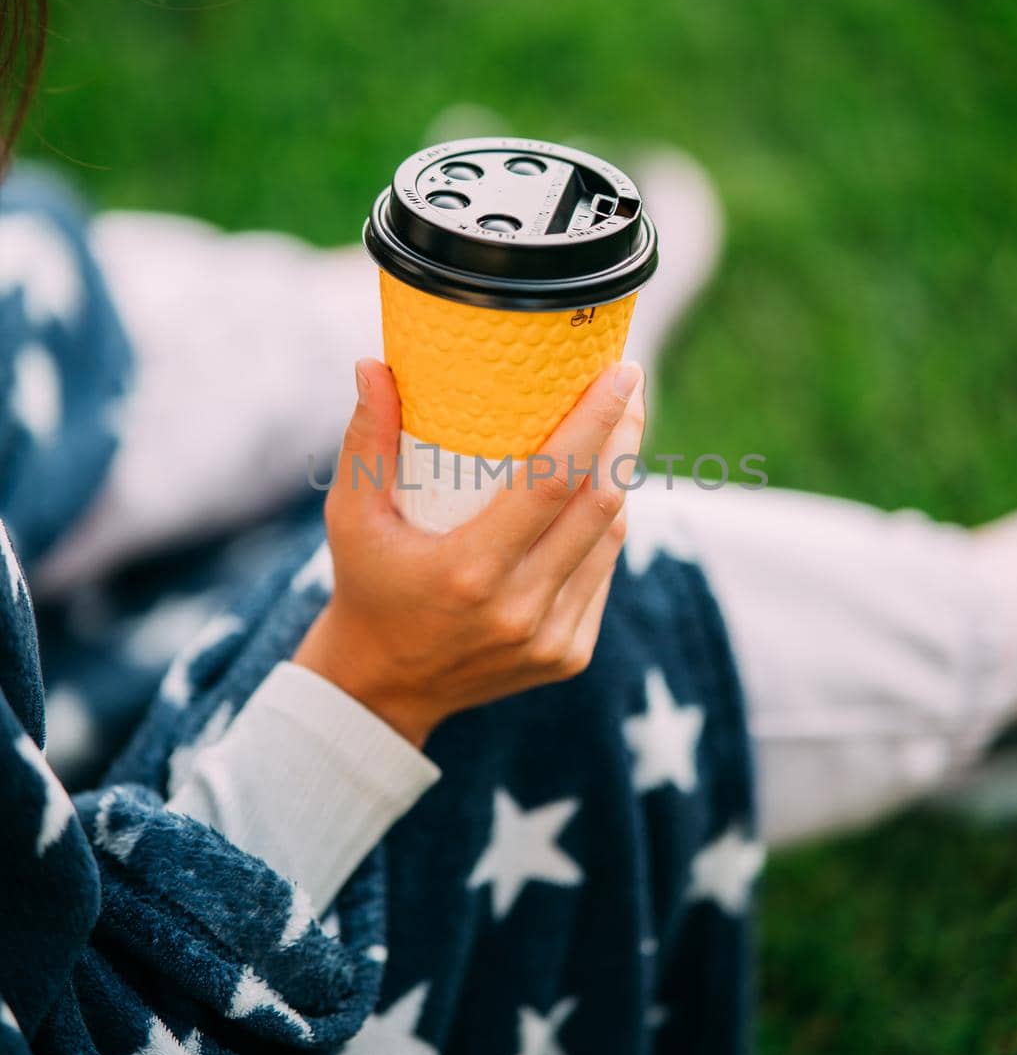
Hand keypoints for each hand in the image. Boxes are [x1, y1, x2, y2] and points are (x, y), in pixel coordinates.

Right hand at [292, 357, 645, 746]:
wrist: (383, 689)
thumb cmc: (366, 586)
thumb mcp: (351, 516)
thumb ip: (365, 441)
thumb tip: (374, 365)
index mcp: (469, 572)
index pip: (553, 483)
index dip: (595, 423)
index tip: (620, 373)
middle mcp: (520, 609)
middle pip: (599, 504)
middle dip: (622, 438)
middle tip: (626, 389)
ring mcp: (551, 638)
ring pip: (610, 539)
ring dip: (619, 480)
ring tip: (616, 431)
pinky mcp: (570, 654)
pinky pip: (603, 573)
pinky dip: (603, 529)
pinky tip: (597, 495)